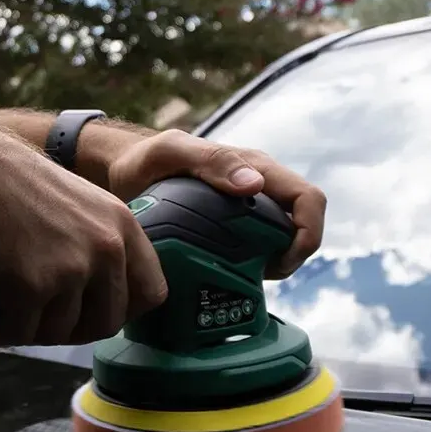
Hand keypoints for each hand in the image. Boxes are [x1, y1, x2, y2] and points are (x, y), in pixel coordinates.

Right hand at [0, 136, 166, 346]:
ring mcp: (69, 270)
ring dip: (32, 331)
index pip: (151, 294)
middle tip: (41, 320)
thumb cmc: (11, 185)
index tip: (92, 311)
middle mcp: (105, 249)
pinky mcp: (29, 288)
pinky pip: (21, 333)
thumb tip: (104, 293)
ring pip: (60, 333)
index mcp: (122, 227)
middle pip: (106, 323)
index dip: (122, 311)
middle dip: (72, 331)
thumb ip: (100, 240)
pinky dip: (1, 332)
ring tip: (8, 312)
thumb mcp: (81, 204)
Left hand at [95, 128, 326, 279]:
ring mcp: (248, 210)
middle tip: (260, 276)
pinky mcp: (233, 228)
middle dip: (293, 256)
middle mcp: (259, 188)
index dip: (308, 233)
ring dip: (276, 264)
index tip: (281, 261)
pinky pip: (259, 248)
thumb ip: (211, 162)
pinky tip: (230, 277)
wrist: (122, 172)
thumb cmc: (146, 158)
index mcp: (255, 167)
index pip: (307, 198)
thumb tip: (255, 186)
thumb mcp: (172, 153)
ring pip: (284, 240)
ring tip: (245, 278)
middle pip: (301, 225)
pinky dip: (254, 267)